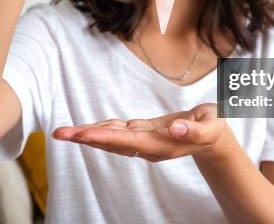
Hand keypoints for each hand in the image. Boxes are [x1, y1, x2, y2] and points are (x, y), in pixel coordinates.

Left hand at [52, 103, 231, 161]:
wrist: (213, 139)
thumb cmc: (213, 128)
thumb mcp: (210, 126)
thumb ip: (194, 129)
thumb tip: (174, 128)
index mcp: (162, 144)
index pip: (128, 141)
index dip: (105, 137)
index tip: (84, 134)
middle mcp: (148, 147)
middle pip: (112, 143)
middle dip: (85, 138)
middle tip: (59, 134)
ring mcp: (144, 143)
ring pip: (111, 139)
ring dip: (87, 135)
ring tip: (64, 132)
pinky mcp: (143, 135)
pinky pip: (117, 133)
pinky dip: (101, 128)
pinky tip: (86, 128)